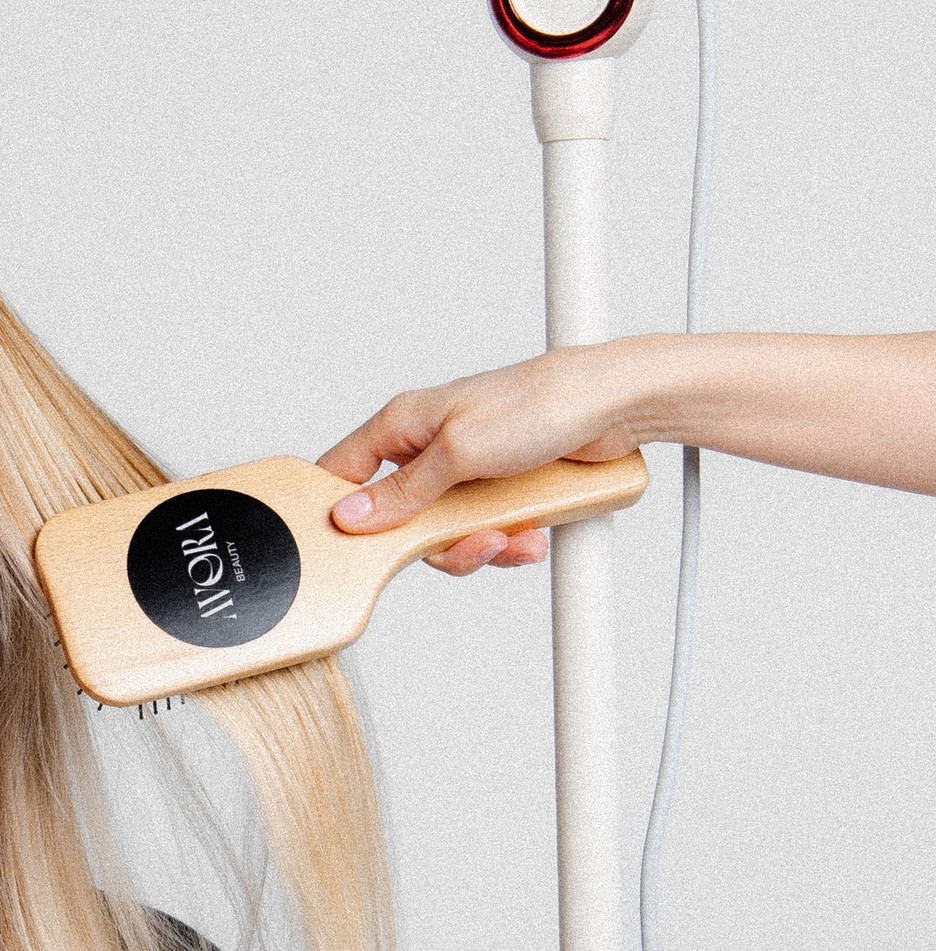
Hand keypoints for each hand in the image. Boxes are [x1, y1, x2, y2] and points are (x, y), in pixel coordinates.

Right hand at [317, 347, 648, 573]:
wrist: (613, 407)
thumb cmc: (538, 403)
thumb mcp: (459, 452)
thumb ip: (402, 490)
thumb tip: (352, 516)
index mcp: (405, 424)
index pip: (344, 470)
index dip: (337, 510)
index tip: (344, 548)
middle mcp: (430, 448)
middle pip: (399, 519)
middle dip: (433, 543)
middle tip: (461, 545)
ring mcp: (466, 472)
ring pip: (445, 534)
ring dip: (478, 546)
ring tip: (508, 538)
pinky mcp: (500, 491)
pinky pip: (485, 533)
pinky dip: (508, 542)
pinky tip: (530, 535)